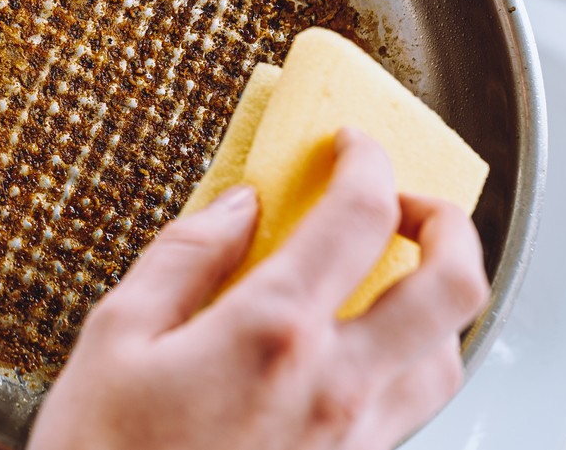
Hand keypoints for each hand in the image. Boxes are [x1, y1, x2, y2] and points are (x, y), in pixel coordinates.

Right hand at [27, 128, 488, 449]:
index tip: (348, 144)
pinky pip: (415, 404)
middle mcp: (333, 385)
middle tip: (402, 199)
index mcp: (271, 332)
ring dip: (439, 295)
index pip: (359, 215)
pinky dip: (415, 355)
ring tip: (396, 270)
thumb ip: (184, 256)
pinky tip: (368, 346)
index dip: (365, 159)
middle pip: (450, 283)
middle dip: (444, 220)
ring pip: (448, 352)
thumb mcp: (116, 335)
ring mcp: (351, 436)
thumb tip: (237, 206)